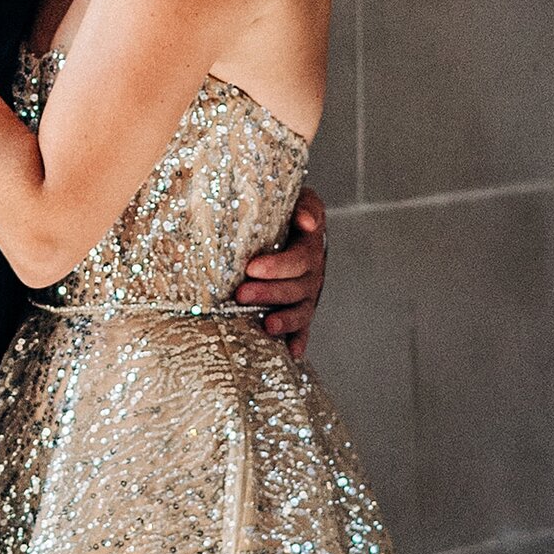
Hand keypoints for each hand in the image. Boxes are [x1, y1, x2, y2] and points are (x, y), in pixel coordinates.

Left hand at [232, 187, 325, 357]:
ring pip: (301, 311)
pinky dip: (298, 341)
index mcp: (310, 246)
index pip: (299, 259)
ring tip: (265, 326)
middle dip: (269, 293)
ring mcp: (308, 294)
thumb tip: (308, 223)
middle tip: (241, 294)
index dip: (277, 266)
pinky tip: (291, 354)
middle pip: (297, 288)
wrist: (286, 223)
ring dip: (284, 321)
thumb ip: (306, 205)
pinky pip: (303, 328)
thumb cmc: (283, 210)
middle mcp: (312, 273)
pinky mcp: (301, 309)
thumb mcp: (297, 199)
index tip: (250, 268)